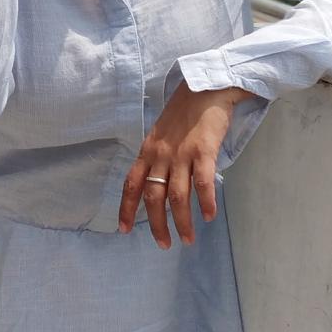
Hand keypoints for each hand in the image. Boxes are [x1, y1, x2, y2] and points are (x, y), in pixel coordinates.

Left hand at [118, 82, 254, 248]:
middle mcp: (160, 155)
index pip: (131, 184)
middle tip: (164, 244)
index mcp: (148, 151)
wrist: (206, 86)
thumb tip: (160, 183)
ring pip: (176, 196)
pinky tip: (208, 216)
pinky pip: (202, 183)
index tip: (123, 229)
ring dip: (182, 222)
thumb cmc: (185, 111)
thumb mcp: (162, 133)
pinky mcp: (203, 150)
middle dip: (156, 225)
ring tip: (188, 239)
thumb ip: (159, 157)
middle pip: (152, 197)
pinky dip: (205, 203)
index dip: (126, 209)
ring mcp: (181, 153)